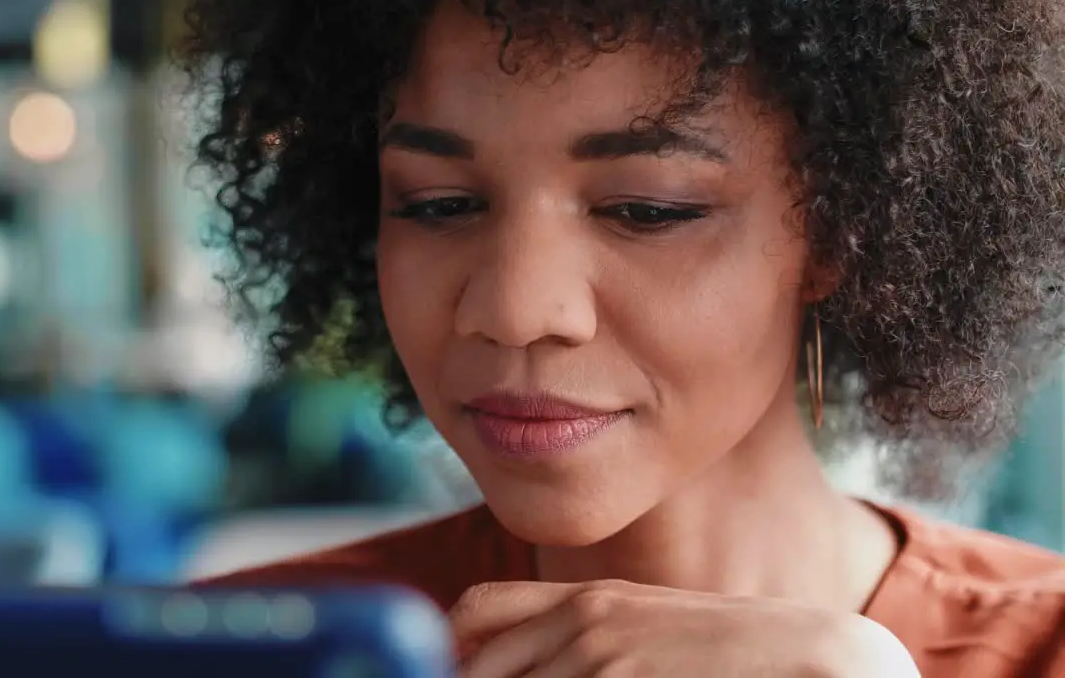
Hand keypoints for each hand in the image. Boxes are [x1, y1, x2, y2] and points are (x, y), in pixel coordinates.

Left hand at [450, 580, 919, 676]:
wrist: (817, 658)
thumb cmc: (731, 654)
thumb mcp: (646, 628)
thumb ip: (580, 636)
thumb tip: (504, 660)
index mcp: (583, 598)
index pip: (475, 613)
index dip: (451, 650)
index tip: (453, 672)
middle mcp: (581, 622)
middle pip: (477, 669)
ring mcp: (601, 662)